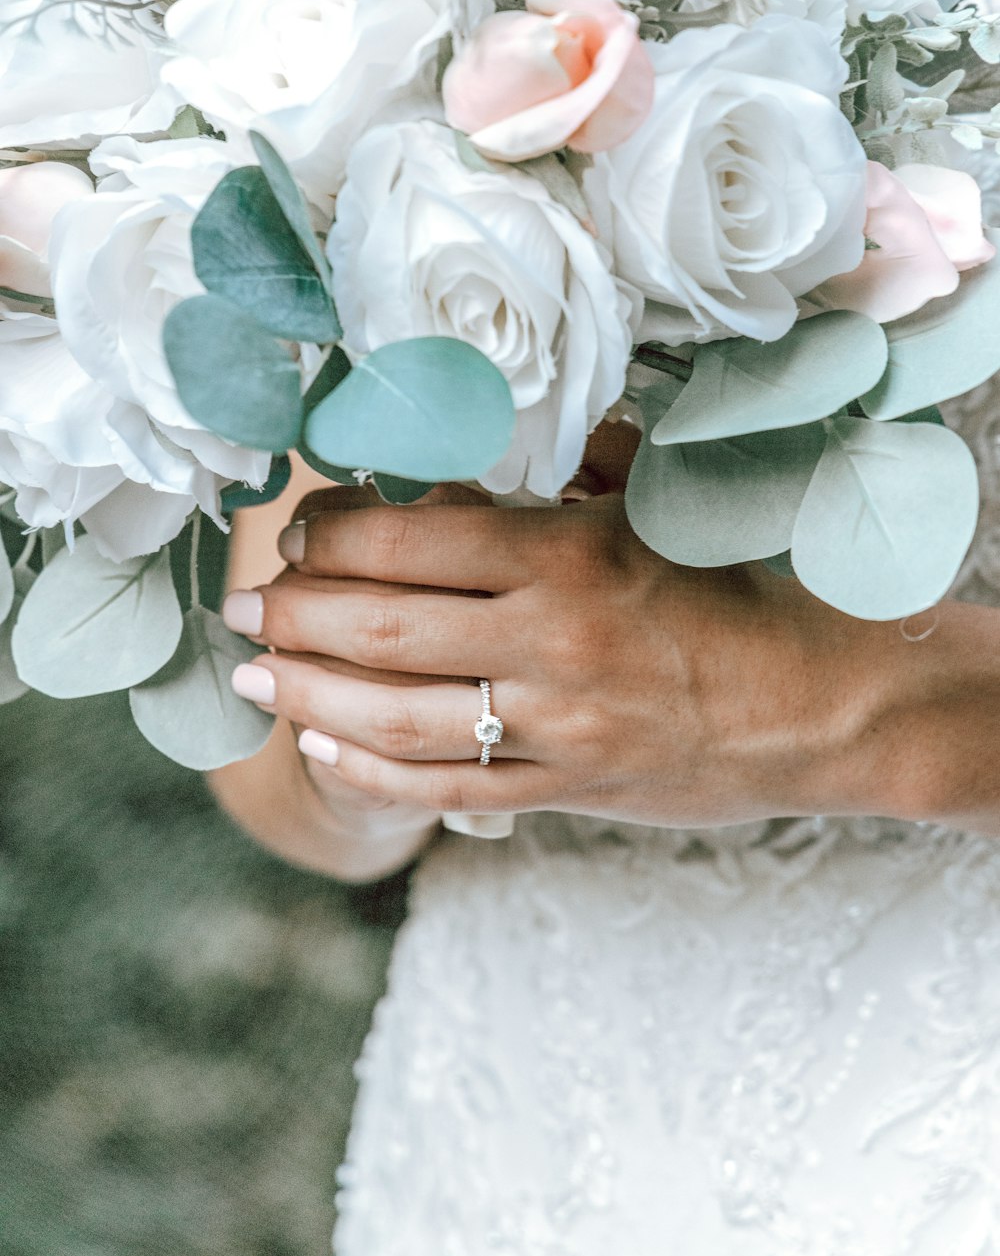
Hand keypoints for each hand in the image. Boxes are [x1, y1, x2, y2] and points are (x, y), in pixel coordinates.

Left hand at [223, 490, 999, 830]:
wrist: (824, 702)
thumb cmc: (740, 589)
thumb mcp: (657, 511)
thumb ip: (564, 479)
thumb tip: (465, 465)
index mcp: (568, 553)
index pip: (407, 538)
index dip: (329, 534)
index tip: (300, 530)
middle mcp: (550, 640)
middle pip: (379, 629)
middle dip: (290, 617)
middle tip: (244, 609)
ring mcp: (556, 726)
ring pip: (392, 719)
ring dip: (304, 698)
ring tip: (252, 680)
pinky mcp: (566, 790)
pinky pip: (444, 788)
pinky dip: (369, 770)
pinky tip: (322, 749)